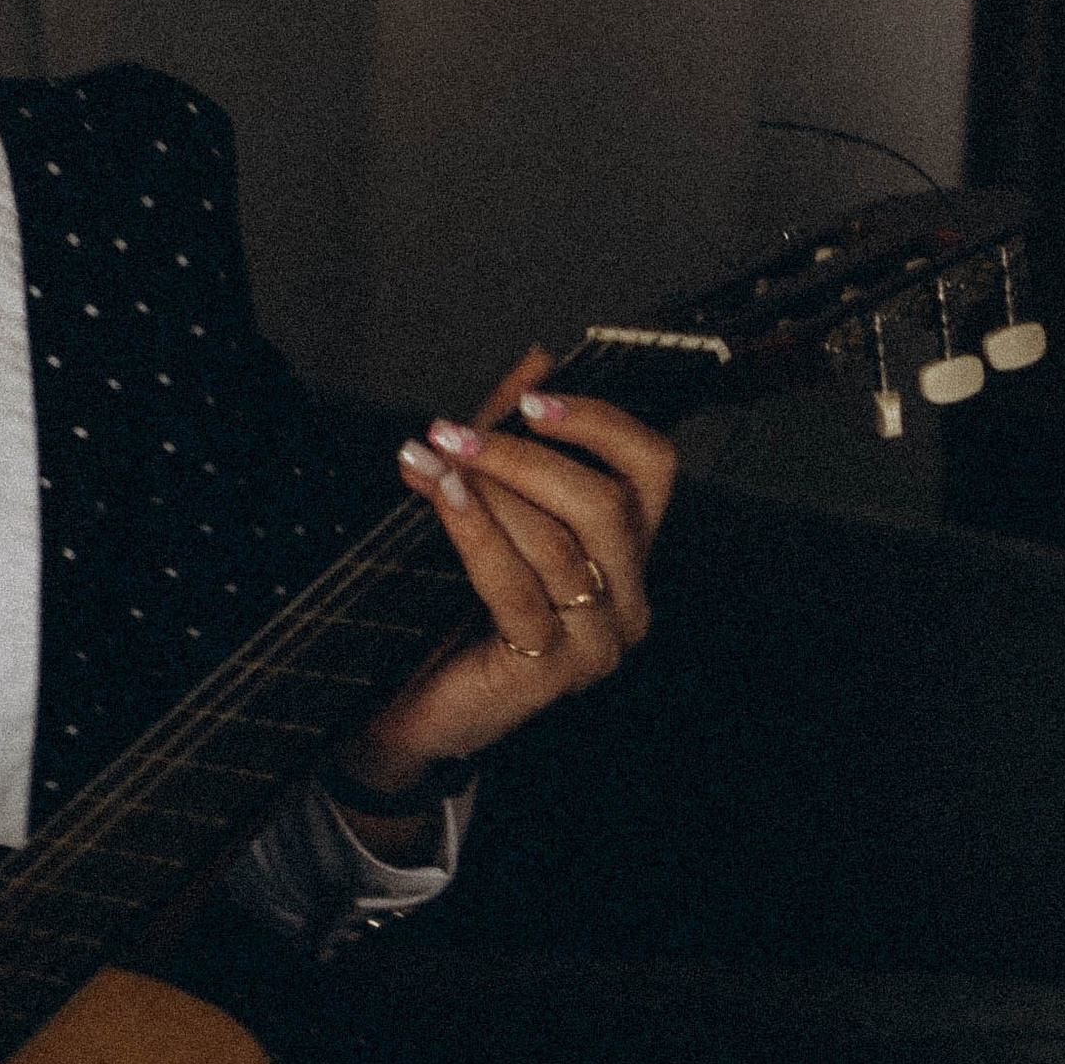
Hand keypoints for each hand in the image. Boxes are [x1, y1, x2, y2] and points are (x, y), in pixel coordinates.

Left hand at [328, 352, 677, 831]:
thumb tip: (536, 359)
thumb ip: (512, 441)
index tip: (535, 398)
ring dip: (488, 490)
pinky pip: (516, 588)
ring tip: (430, 459)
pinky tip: (439, 498)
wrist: (410, 704)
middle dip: (526, 457)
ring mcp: (596, 643)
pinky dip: (473, 532)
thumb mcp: (488, 510)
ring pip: (559, 544)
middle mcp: (628, 599)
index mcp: (626, 554)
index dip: (603, 423)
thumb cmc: (454, 607)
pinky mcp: (550, 673)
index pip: (653, 469)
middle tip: (455, 433)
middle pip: (607, 503)